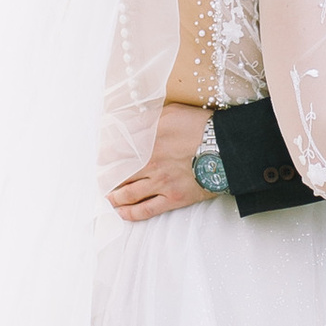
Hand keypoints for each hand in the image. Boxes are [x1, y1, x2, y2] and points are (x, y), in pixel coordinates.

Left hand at [109, 99, 217, 221]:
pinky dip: (130, 213)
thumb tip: (132, 122)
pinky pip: (146, 210)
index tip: (99, 158)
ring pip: (128, 194)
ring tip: (108, 197)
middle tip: (100, 180)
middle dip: (106, 178)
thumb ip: (149, 119)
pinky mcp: (172, 199)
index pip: (116, 149)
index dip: (104, 155)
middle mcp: (150, 163)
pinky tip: (121, 212)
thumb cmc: (202, 128)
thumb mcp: (172, 113)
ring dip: (114, 197)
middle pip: (118, 174)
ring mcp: (160, 183)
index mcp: (148, 141)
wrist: (226, 149)